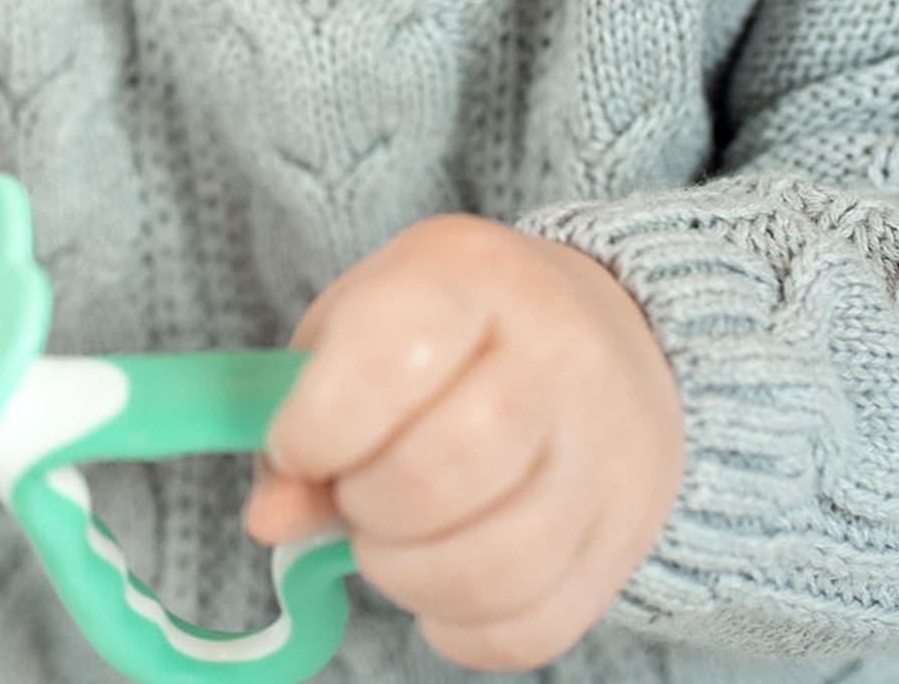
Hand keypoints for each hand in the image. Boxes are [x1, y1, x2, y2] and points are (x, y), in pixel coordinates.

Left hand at [244, 214, 684, 670]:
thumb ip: (303, 413)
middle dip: (364, 505)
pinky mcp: (627, 534)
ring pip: (493, 565)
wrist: (604, 331)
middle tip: (351, 492)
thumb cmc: (449, 328)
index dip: (321, 424)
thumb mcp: (360, 323)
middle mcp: (557, 353)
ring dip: (405, 576)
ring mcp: (607, 450)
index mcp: (471, 273)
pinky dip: (459, 625)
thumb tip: (271, 519)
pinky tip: (436, 579)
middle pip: (445, 468)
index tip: (296, 444)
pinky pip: (533, 626)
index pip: (394, 358)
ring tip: (387, 538)